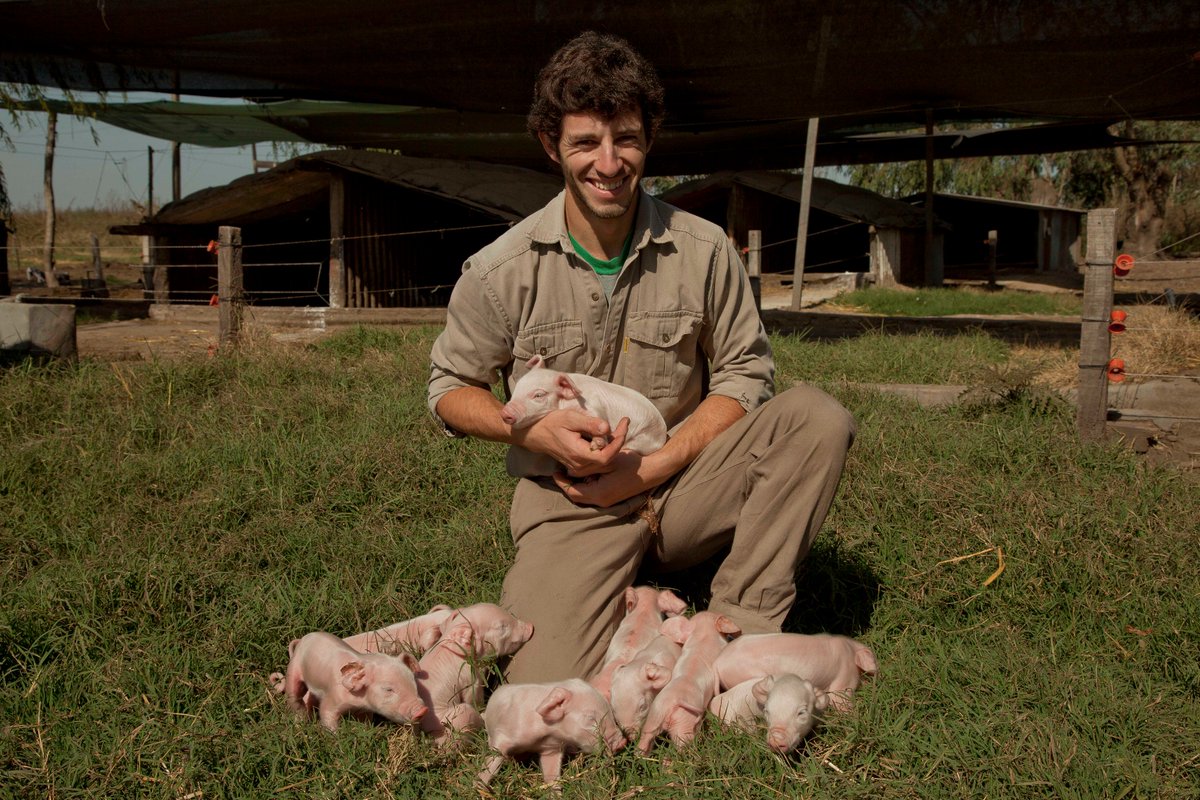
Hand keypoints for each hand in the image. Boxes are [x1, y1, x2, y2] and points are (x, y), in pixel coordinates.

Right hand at [511, 411, 629, 476]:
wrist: (535, 433)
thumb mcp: (570, 418)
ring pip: (604, 459)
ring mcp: (578, 466)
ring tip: (618, 427)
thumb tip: (607, 428)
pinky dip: (605, 447)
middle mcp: (579, 464)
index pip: (606, 456)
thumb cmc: (551, 423)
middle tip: (623, 423)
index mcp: (578, 454)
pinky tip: (606, 435)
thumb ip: (589, 424)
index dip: (618, 442)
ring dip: (613, 444)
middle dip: (618, 441)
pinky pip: (597, 458)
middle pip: (608, 458)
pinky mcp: (578, 463)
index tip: (624, 424)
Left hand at [552, 447, 669, 507]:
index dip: (561, 482)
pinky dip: (585, 484)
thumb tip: (572, 470)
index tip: (555, 470)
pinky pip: (591, 493)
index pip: (573, 492)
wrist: (652, 471)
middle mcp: (601, 501)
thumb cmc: (631, 465)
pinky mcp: (610, 497)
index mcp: (599, 494)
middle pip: (576, 496)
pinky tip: (584, 472)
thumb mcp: (607, 461)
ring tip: (569, 470)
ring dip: (575, 484)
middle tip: (560, 470)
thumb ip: (588, 466)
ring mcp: (607, 501)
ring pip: (583, 495)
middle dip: (567, 484)